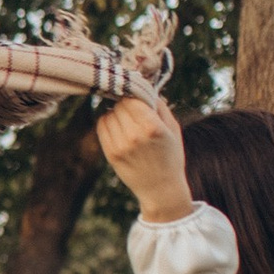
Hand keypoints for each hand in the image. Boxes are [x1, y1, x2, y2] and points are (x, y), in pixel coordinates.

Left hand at [96, 92, 193, 220]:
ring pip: (108, 114)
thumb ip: (159, 105)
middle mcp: (134, 136)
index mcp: (152, 127)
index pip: (132, 98)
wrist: (161, 189)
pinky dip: (108, 122)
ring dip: (115, 113)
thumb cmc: (170, 156)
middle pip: (119, 105)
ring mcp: (120, 146)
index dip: (133, 93)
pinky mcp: (110, 154)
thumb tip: (143, 84)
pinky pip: (101, 127)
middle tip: (132, 107)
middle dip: (125, 103)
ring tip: (127, 119)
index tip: (135, 93)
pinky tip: (119, 127)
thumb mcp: (173, 128)